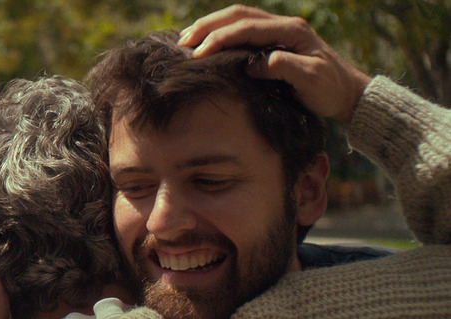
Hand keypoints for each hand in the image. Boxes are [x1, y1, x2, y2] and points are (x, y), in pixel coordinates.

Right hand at [178, 4, 371, 123]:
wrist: (348, 92)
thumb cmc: (330, 89)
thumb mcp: (311, 80)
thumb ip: (285, 67)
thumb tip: (255, 64)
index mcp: (291, 30)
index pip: (247, 28)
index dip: (219, 38)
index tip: (198, 54)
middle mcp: (283, 24)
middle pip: (238, 15)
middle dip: (207, 26)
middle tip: (182, 42)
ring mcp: (278, 30)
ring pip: (238, 18)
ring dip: (210, 26)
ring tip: (186, 39)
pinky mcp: (274, 40)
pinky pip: (242, 29)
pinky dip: (220, 32)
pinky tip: (206, 42)